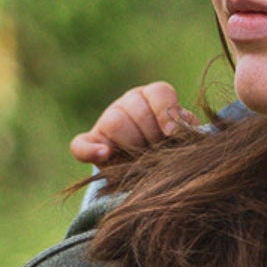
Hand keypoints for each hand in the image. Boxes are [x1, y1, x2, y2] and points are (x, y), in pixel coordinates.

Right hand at [70, 80, 189, 164]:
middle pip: (135, 107)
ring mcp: (106, 122)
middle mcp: (129, 104)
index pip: (159, 92)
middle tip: (157, 153)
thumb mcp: (185, 140)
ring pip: (114, 122)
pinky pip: (81, 145)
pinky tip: (105, 154)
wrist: (151, 174)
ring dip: (129, 144)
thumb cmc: (174, 152)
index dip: (166, 112)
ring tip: (140, 161)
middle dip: (149, 135)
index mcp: (153, 98)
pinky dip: (91, 150)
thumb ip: (186, 131)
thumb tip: (183, 128)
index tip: (172, 134)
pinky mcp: (91, 144)